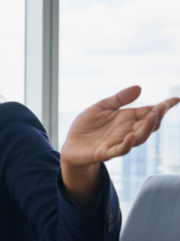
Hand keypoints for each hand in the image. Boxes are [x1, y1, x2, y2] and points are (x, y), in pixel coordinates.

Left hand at [60, 86, 178, 206]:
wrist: (71, 145)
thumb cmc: (87, 126)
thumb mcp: (101, 107)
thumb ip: (119, 99)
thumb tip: (139, 88)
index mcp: (127, 118)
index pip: (149, 111)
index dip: (163, 106)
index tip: (176, 99)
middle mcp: (127, 130)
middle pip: (148, 124)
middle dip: (157, 116)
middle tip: (163, 108)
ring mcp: (119, 142)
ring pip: (139, 137)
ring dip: (146, 129)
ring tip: (152, 118)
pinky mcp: (107, 152)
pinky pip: (120, 150)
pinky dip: (127, 144)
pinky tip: (130, 136)